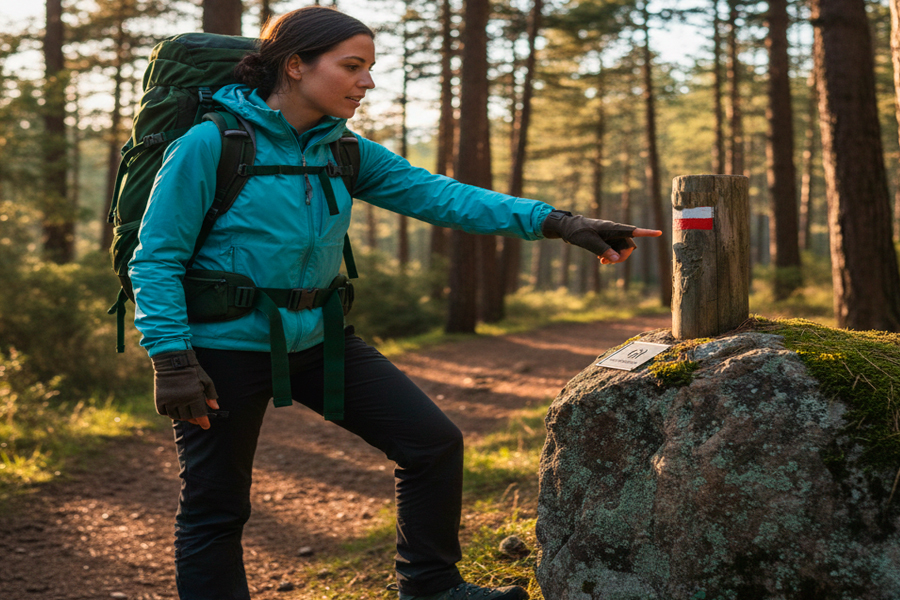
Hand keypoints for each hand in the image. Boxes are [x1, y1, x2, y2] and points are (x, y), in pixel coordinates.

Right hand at [151, 350, 218, 429]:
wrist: (173, 360)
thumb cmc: (193, 370)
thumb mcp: (206, 381)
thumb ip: (211, 395)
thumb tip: (215, 408)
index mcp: (194, 396)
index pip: (200, 415)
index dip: (204, 422)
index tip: (206, 426)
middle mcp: (181, 400)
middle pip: (188, 417)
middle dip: (195, 420)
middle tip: (198, 419)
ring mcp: (169, 400)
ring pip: (176, 416)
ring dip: (183, 417)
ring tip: (187, 413)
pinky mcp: (159, 399)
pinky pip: (164, 412)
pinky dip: (170, 413)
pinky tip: (175, 409)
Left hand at [541, 210, 661, 264]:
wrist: (568, 228)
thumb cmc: (578, 232)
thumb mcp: (589, 242)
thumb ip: (603, 250)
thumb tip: (617, 259)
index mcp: (612, 228)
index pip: (632, 231)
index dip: (646, 233)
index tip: (659, 233)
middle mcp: (614, 231)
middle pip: (628, 246)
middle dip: (622, 256)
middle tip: (607, 263)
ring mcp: (611, 236)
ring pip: (621, 249)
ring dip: (615, 258)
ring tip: (602, 262)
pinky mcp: (607, 240)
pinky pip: (614, 250)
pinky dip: (611, 256)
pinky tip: (602, 260)